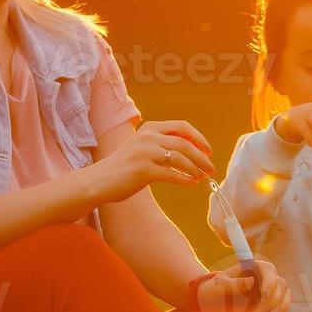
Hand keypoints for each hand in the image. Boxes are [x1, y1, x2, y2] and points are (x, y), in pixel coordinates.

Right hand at [89, 120, 214, 202]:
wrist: (99, 180)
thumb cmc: (124, 166)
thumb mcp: (143, 147)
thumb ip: (163, 144)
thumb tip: (193, 151)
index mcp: (150, 128)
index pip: (182, 127)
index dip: (199, 139)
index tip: (209, 151)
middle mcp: (148, 137)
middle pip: (185, 144)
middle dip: (202, 157)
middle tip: (211, 169)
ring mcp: (145, 153)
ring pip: (180, 159)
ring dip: (196, 169)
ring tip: (202, 177)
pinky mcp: (143, 170)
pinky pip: (171, 174)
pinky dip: (185, 179)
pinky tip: (191, 183)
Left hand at [196, 257, 291, 311]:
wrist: (213, 303)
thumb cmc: (216, 290)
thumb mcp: (221, 287)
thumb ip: (235, 284)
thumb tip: (251, 282)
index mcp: (253, 267)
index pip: (269, 269)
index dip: (269, 281)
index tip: (263, 295)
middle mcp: (265, 277)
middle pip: (280, 285)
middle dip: (271, 301)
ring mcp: (270, 292)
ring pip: (284, 298)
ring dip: (278, 311)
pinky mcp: (270, 306)